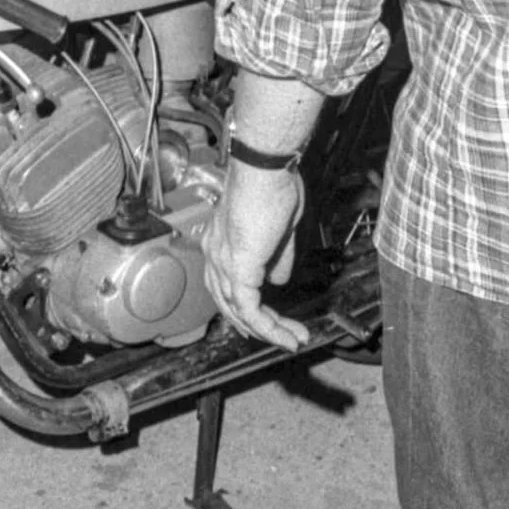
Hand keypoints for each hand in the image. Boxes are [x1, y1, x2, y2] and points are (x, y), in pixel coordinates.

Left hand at [202, 165, 309, 351]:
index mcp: (220, 241)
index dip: (246, 308)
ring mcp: (223, 261)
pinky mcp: (238, 267)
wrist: (265, 168)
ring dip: (269, 330)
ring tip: (293, 339)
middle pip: (228, 302)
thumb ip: (276, 257)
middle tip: (284, 337)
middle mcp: (214, 252)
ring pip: (239, 311)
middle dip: (257, 325)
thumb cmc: (272, 184)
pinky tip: (286, 336)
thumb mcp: (279, 229)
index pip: (226, 285)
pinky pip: (249, 309)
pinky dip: (268, 328)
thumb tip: (278, 280)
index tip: (272, 321)